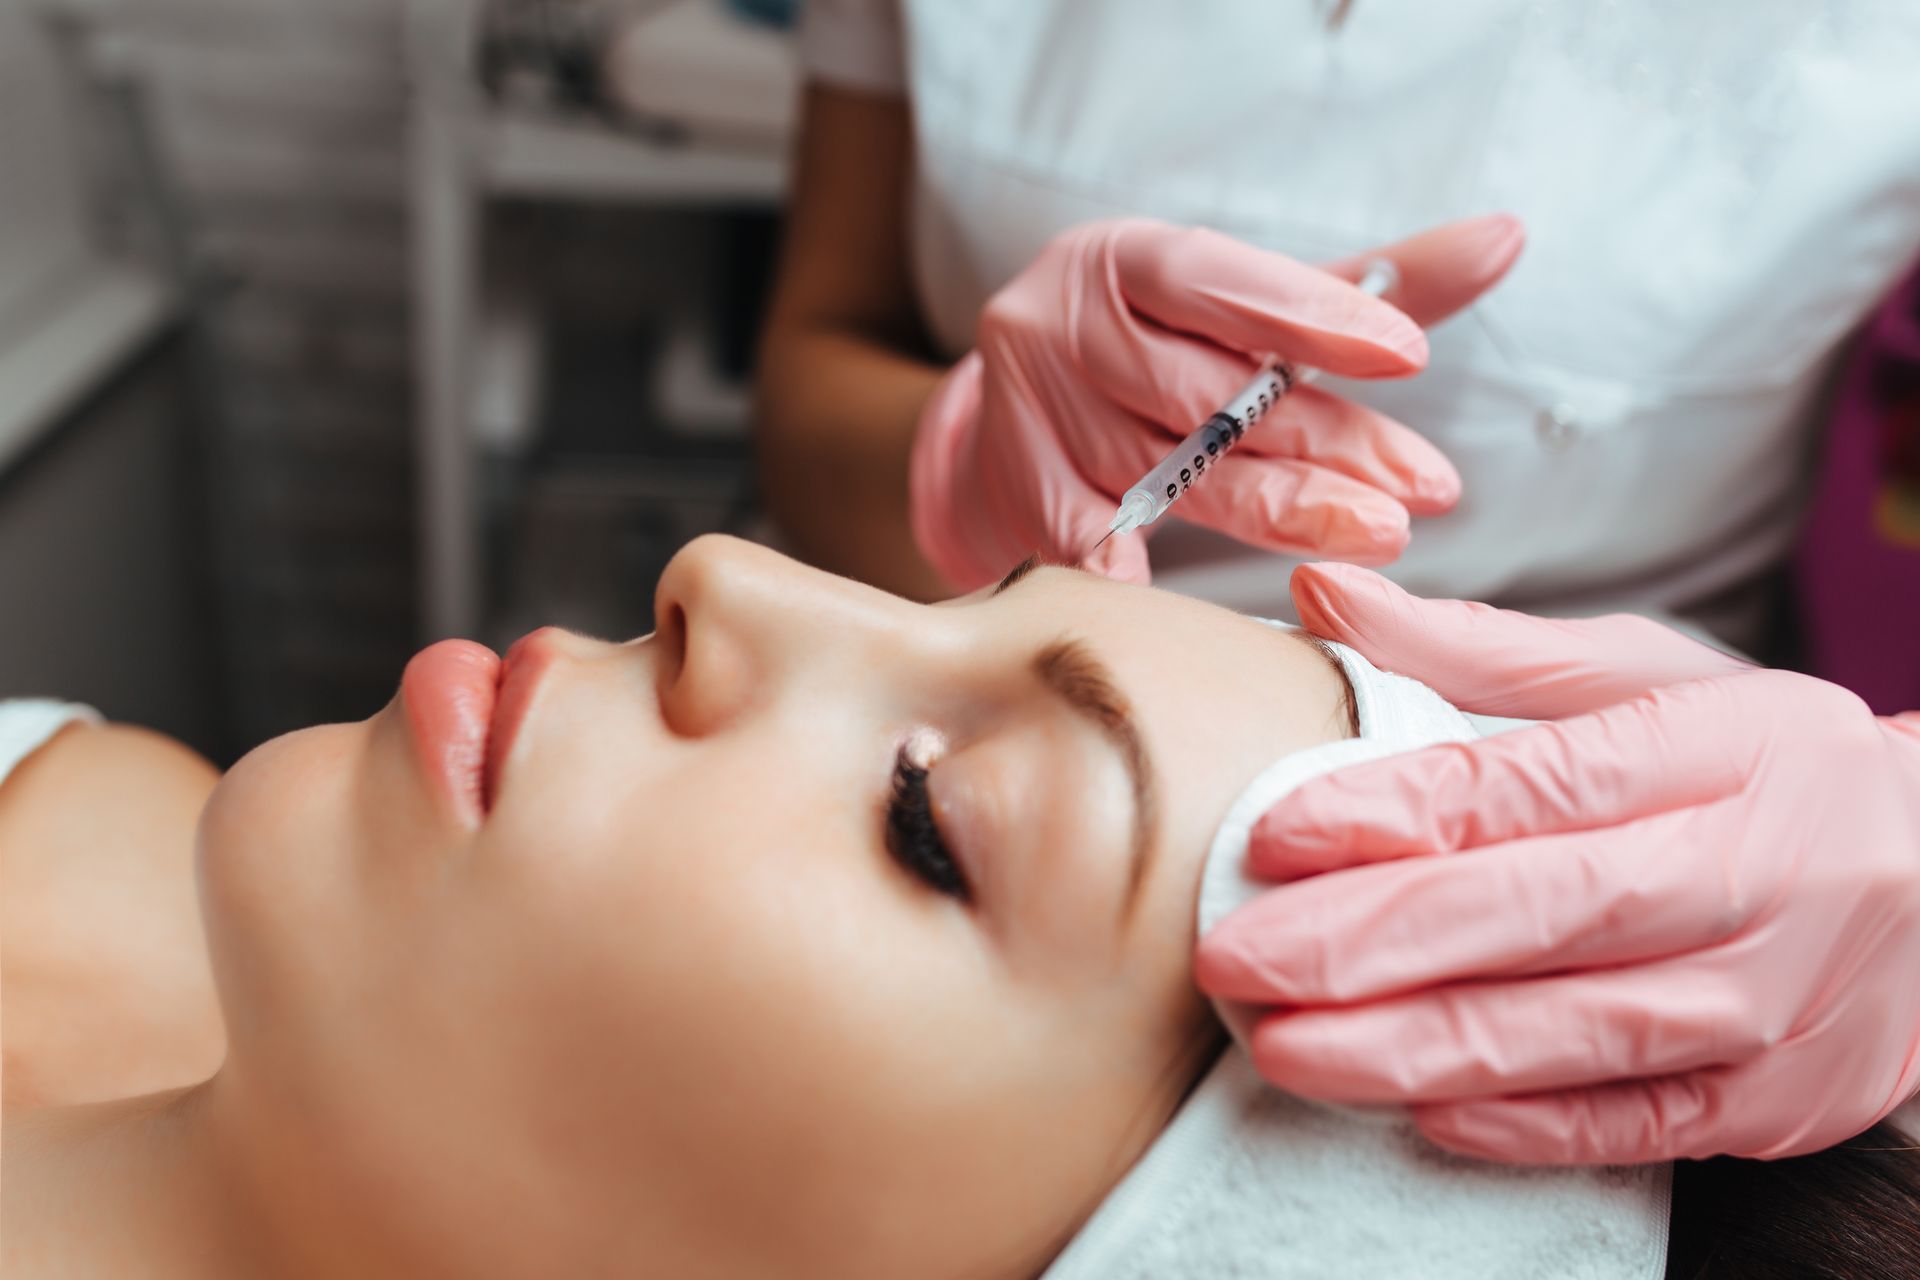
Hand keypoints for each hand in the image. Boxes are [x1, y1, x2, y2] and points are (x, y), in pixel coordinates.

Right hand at [908, 215, 1524, 590]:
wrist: (1015, 407)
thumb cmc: (1160, 345)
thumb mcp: (1247, 303)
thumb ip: (1368, 282)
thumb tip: (1508, 237)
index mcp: (1122, 258)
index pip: (1220, 280)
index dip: (1310, 316)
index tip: (1409, 353)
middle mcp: (1062, 326)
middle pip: (1206, 395)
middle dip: (1325, 442)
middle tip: (1424, 490)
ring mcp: (1034, 416)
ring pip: (1170, 473)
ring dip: (1279, 511)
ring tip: (1378, 535)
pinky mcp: (1020, 496)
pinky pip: (1092, 541)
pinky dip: (1143, 573)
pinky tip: (1197, 613)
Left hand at [1195, 563, 1919, 1162]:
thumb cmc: (1766, 767)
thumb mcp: (1650, 677)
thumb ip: (1480, 647)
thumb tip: (1327, 592)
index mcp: (1719, 751)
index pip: (1537, 785)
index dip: (1398, 811)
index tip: (1274, 833)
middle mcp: (1752, 876)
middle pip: (1541, 911)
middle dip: (1372, 941)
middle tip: (1234, 958)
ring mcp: (1773, 1002)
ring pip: (1576, 1031)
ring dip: (1418, 1046)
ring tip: (1285, 1047)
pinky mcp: (1776, 1099)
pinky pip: (1638, 1121)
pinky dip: (1528, 1123)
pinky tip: (1420, 1111)